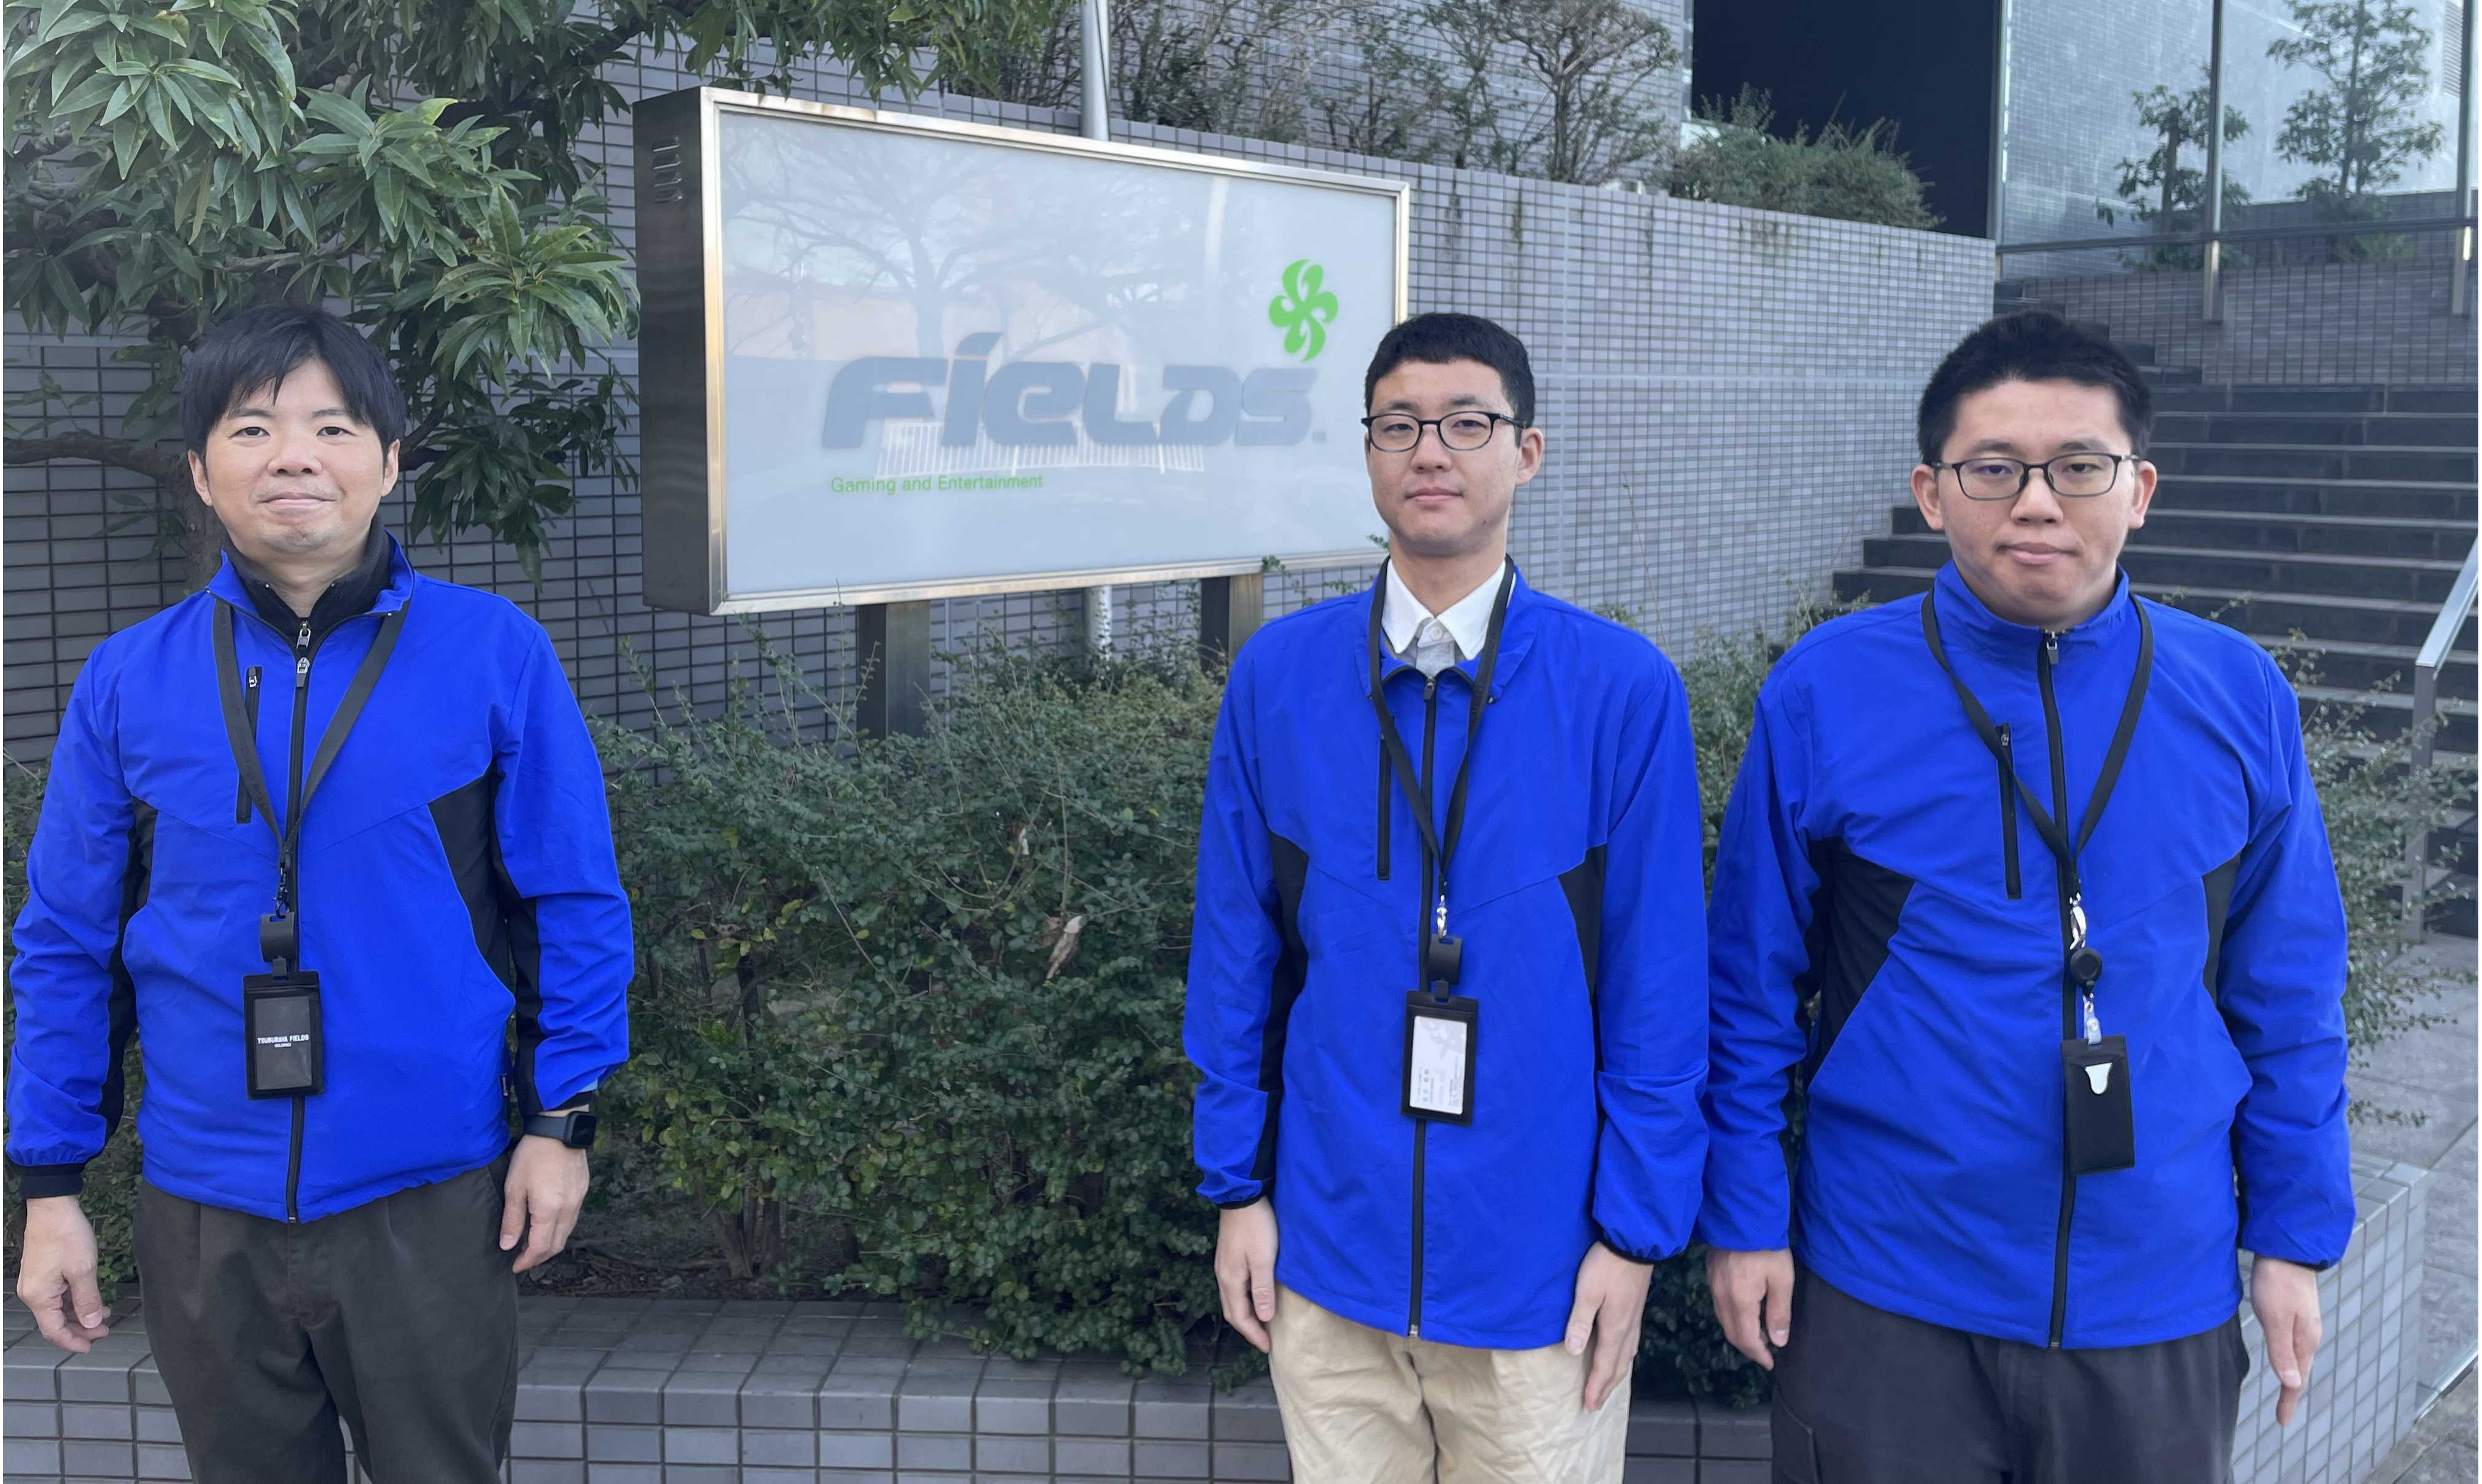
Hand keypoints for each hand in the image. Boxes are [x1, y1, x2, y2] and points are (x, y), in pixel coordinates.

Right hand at [16, 1196, 110, 1352]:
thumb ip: (87, 1300)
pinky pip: (57, 1294)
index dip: (73, 1341)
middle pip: (55, 1321)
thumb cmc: (66, 1236)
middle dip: (80, 1328)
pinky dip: (75, 1299)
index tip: (92, 1346)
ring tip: (104, 1315)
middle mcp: (32, 1293)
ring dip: (80, 1313)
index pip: (53, 1331)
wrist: (52, 1206)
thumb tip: (92, 1324)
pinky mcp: (42, 1272)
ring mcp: (36, 1282)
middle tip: (105, 1330)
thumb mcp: (83, 1270)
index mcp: (38, 1297)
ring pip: (58, 1308)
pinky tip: (93, 1299)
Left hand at [502, 1128, 590, 1272]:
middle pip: (557, 1245)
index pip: (540, 1248)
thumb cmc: (533, 1155)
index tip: (514, 1266)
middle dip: (539, 1256)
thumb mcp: (514, 1187)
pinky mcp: (582, 1191)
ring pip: (566, 1233)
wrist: (559, 1128)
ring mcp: (578, 1200)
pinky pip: (572, 1218)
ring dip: (550, 1243)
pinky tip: (546, 1222)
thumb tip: (508, 1245)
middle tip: (522, 1258)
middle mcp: (568, 1210)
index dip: (526, 1261)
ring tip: (532, 1242)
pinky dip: (559, 1228)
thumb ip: (512, 1219)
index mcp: (549, 1211)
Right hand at [1214, 1198, 1279, 1352]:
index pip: (1239, 1317)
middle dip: (1247, 1328)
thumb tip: (1264, 1318)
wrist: (1242, 1196)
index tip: (1268, 1348)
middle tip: (1265, 1340)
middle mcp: (1222, 1276)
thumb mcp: (1264, 1259)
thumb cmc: (1256, 1227)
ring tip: (1262, 1323)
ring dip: (1245, 1315)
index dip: (1253, 1334)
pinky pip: (1233, 1288)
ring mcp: (1223, 1266)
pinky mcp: (1228, 1256)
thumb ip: (1263, 1290)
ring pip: (1231, 1300)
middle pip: (1231, 1311)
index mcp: (1230, 1280)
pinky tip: (1255, 1298)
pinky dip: (1243, 1301)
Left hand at [1566, 1242, 1652, 1410]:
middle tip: (1597, 1404)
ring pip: (1627, 1356)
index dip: (1596, 1386)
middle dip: (1607, 1386)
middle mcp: (1628, 1329)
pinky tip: (1622, 1356)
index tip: (1589, 1405)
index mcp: (1615, 1328)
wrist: (1634, 1244)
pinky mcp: (1636, 1310)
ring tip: (1608, 1386)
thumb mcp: (1587, 1291)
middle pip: (1618, 1366)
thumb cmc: (1606, 1265)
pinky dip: (1624, 1358)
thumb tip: (1572, 1351)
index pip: (1604, 1365)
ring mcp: (1635, 1319)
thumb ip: (1579, 1321)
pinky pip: (1632, 1344)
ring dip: (1616, 1374)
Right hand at [1706, 1247, 1793, 1370]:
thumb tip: (1778, 1341)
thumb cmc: (1767, 1247)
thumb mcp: (1782, 1280)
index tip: (1771, 1363)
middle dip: (1748, 1347)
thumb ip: (1779, 1312)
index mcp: (1740, 1301)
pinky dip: (1732, 1318)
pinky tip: (1745, 1314)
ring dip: (1739, 1333)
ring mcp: (1713, 1285)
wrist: (1742, 1215)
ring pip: (1723, 1320)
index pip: (1746, 1338)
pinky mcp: (1711, 1275)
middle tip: (1766, 1353)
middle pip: (1731, 1332)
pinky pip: (1719, 1306)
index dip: (1758, 1354)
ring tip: (1758, 1336)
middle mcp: (1721, 1297)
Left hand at [2251, 1254, 2322, 1425]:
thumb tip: (2291, 1383)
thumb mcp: (2275, 1318)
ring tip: (2286, 1391)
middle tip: (2283, 1413)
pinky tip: (2284, 1356)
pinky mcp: (2297, 1312)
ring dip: (2292, 1375)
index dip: (2288, 1400)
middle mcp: (2309, 1335)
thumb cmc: (2277, 1282)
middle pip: (2300, 1370)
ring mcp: (2305, 1323)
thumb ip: (2281, 1351)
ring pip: (2299, 1357)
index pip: (2296, 1379)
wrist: (2286, 1249)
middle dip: (2292, 1392)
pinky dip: (2289, 1357)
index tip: (2282, 1421)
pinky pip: (2294, 1343)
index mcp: (2305, 1340)